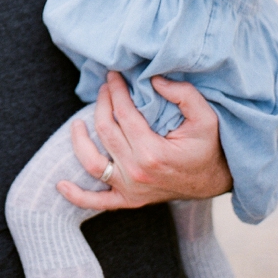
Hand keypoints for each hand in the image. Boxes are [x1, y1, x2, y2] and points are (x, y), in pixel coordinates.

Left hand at [57, 71, 232, 210]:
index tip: (112, 75)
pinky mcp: (129, 200)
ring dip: (79, 141)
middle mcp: (137, 172)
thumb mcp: (206, 117)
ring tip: (77, 123)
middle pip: (105, 131)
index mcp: (153, 152)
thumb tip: (154, 80)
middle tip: (103, 87)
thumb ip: (183, 94)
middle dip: (101, 104)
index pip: (123, 115)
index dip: (115, 91)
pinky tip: (61, 185)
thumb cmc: (210, 147)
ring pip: (92, 162)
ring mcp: (131, 189)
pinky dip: (78, 196)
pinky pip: (98, 201)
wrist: (217, 180)